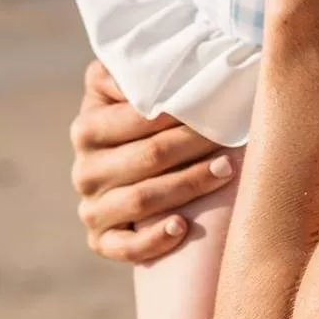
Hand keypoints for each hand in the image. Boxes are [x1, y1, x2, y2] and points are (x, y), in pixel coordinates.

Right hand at [70, 61, 233, 262]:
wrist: (133, 164)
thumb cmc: (142, 118)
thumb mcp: (128, 87)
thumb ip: (131, 70)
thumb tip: (140, 74)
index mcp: (87, 128)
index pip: (136, 120)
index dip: (177, 113)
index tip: (213, 105)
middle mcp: (85, 170)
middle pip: (147, 158)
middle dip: (194, 144)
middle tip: (233, 135)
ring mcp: (93, 208)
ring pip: (141, 200)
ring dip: (188, 185)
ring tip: (226, 170)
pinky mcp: (102, 240)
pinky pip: (124, 248)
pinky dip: (152, 240)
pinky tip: (181, 227)